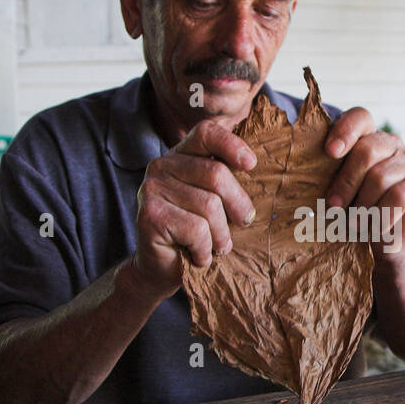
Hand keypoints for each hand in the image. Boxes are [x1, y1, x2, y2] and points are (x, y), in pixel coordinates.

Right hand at [132, 114, 256, 297]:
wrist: (160, 269)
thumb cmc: (194, 234)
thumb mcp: (213, 201)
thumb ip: (225, 183)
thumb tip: (254, 168)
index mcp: (179, 156)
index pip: (206, 134)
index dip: (231, 145)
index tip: (251, 165)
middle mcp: (160, 166)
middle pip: (216, 174)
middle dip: (237, 204)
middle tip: (243, 223)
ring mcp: (152, 189)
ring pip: (209, 206)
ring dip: (220, 236)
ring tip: (216, 247)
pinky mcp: (151, 215)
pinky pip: (196, 230)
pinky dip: (204, 250)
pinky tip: (197, 256)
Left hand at [322, 108, 404, 264]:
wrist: (381, 243)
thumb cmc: (353, 213)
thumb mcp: (337, 193)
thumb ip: (328, 178)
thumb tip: (308, 179)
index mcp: (366, 138)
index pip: (360, 118)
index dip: (345, 131)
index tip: (330, 153)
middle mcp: (391, 144)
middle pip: (366, 151)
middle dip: (346, 183)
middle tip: (333, 207)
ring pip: (380, 177)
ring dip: (362, 206)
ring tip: (354, 224)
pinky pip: (399, 196)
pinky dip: (382, 216)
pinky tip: (376, 228)